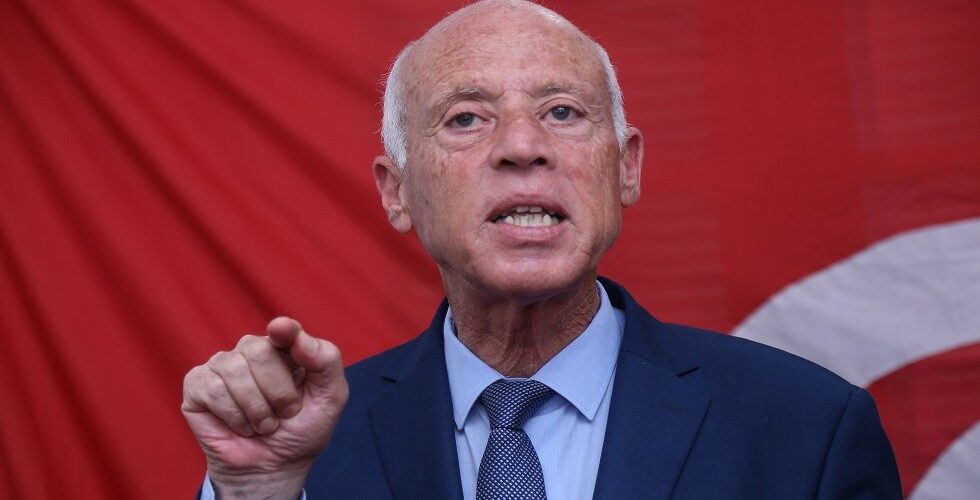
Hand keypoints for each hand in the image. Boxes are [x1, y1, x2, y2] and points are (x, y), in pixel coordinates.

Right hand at [182, 317, 348, 498]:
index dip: (284, 330)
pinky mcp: (198, 384)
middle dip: (277, 393)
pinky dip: (232, 415)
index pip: (285, 330)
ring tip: (263, 424)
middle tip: (283, 414)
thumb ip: (325, 361)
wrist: (273, 468)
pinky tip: (240, 425)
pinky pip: (213, 389)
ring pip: (234, 370)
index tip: (281, 330)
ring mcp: (222, 365)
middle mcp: (251, 350)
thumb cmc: (301, 430)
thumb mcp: (330, 398)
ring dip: (256, 409)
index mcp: (285, 348)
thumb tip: (297, 335)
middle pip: (259, 350)